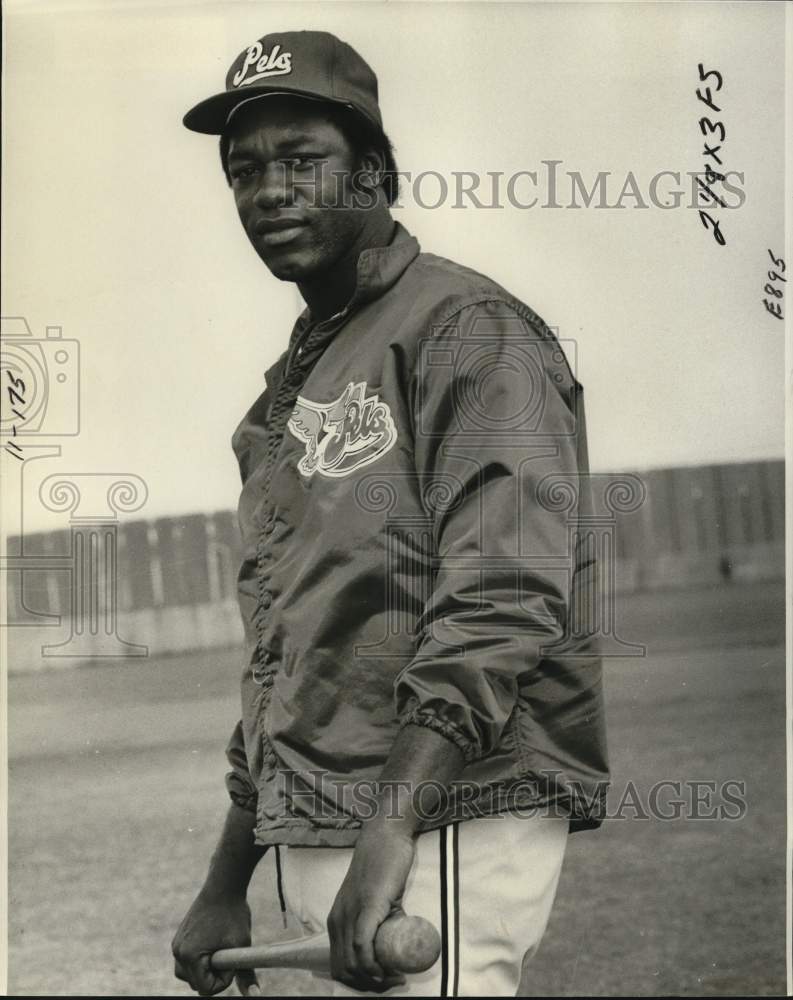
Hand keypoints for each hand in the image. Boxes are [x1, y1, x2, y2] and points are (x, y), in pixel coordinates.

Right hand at [172, 889, 259, 996]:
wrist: (223, 886)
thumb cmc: (233, 914)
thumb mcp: (241, 945)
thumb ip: (245, 974)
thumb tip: (255, 994)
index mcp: (190, 956)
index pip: (206, 989)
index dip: (224, 979)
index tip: (233, 960)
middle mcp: (178, 952)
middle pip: (196, 984)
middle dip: (214, 975)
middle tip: (228, 953)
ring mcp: (176, 945)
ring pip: (189, 975)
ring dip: (206, 970)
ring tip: (221, 950)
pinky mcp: (179, 939)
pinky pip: (187, 962)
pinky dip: (200, 960)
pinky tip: (214, 943)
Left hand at [327, 826, 415, 992]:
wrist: (385, 837)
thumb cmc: (383, 866)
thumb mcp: (372, 901)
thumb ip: (376, 921)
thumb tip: (390, 945)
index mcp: (337, 920)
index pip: (338, 965)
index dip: (358, 982)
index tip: (381, 982)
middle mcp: (337, 920)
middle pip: (343, 970)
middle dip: (367, 985)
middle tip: (392, 983)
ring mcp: (350, 913)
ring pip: (352, 963)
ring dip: (374, 979)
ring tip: (396, 977)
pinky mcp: (367, 907)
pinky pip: (363, 946)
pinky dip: (374, 965)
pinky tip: (390, 968)